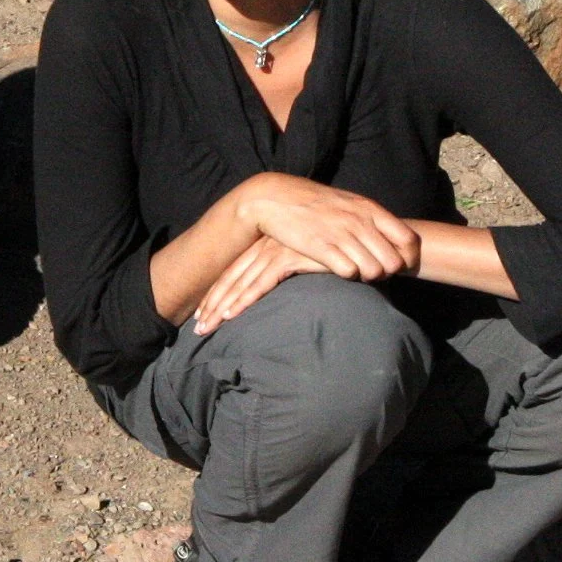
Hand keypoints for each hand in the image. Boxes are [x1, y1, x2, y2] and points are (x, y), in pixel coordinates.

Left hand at [194, 236, 333, 332]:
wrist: (363, 234)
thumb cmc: (339, 249)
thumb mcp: (306, 258)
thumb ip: (291, 268)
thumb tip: (278, 289)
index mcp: (268, 242)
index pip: (235, 271)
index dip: (218, 292)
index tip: (204, 311)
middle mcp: (267, 244)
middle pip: (231, 278)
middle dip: (212, 303)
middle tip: (198, 326)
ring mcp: (276, 249)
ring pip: (240, 283)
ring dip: (221, 307)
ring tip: (205, 327)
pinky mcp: (289, 256)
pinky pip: (260, 283)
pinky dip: (244, 299)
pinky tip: (231, 314)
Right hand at [233, 174, 420, 283]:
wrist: (275, 197)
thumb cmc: (314, 201)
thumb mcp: (348, 202)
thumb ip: (369, 217)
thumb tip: (391, 235)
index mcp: (370, 209)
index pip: (408, 239)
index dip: (408, 257)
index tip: (399, 264)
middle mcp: (360, 221)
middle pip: (393, 261)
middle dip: (388, 272)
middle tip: (375, 272)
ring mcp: (341, 234)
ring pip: (374, 270)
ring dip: (368, 277)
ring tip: (358, 272)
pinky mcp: (321, 247)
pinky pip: (349, 272)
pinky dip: (348, 276)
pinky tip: (340, 270)